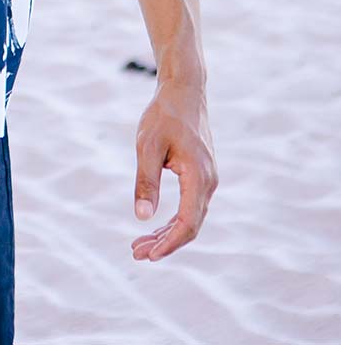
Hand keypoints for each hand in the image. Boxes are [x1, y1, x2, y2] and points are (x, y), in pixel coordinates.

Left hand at [131, 79, 217, 261]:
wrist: (183, 90)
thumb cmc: (164, 114)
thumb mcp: (147, 145)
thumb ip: (146, 181)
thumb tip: (142, 217)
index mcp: (198, 176)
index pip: (187, 223)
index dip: (169, 242)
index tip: (148, 254)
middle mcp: (208, 181)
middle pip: (189, 225)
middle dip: (164, 243)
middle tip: (136, 253)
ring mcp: (207, 179)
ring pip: (190, 217)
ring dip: (167, 234)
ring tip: (140, 245)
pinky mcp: (201, 175)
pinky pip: (190, 206)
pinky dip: (173, 219)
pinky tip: (155, 225)